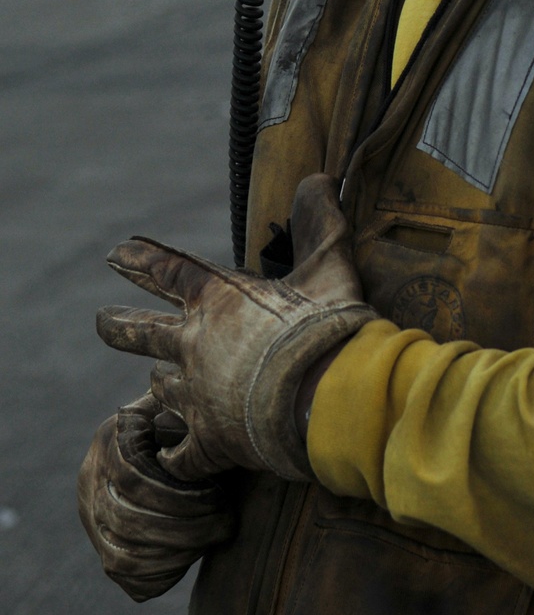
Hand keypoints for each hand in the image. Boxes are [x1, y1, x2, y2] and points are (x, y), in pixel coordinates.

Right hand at [78, 392, 233, 600]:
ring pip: (124, 555)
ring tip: (214, 537)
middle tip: (226, 522)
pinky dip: (161, 574)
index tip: (219, 497)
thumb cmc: (188, 422)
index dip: (179, 496)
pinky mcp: (104, 547)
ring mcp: (92, 518)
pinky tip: (192, 556)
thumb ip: (185, 407)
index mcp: (111, 440)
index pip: (132, 480)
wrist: (165, 447)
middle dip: (185, 529)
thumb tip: (205, 410)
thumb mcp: (182, 406)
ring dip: (176, 554)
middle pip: (128, 522)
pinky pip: (126, 575)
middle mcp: (91, 481)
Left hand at [95, 174, 376, 481]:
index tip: (116, 253)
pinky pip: (180, 453)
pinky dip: (176, 455)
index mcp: (218, 299)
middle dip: (119, 325)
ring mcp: (197, 394)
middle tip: (101, 321)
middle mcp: (194, 343)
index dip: (142, 260)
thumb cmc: (327, 326)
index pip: (169, 271)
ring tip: (153, 385)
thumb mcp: (328, 263)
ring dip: (159, 383)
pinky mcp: (209, 441)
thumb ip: (319, 221)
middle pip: (141, 331)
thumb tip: (320, 176)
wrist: (327, 396)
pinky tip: (171, 460)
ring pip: (160, 387)